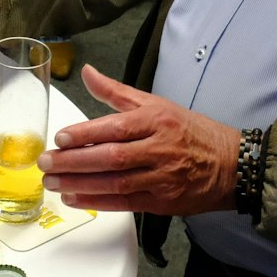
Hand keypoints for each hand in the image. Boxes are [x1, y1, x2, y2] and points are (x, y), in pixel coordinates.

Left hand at [39, 65, 239, 215]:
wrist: (231, 165)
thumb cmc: (190, 131)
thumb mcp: (156, 104)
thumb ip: (116, 91)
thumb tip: (88, 72)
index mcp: (156, 120)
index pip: (115, 127)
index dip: (85, 134)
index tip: (60, 138)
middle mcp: (159, 148)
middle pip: (111, 157)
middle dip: (74, 162)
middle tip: (46, 163)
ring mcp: (161, 178)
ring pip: (115, 182)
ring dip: (80, 184)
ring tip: (53, 182)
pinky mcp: (162, 202)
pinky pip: (125, 203)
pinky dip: (98, 202)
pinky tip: (74, 198)